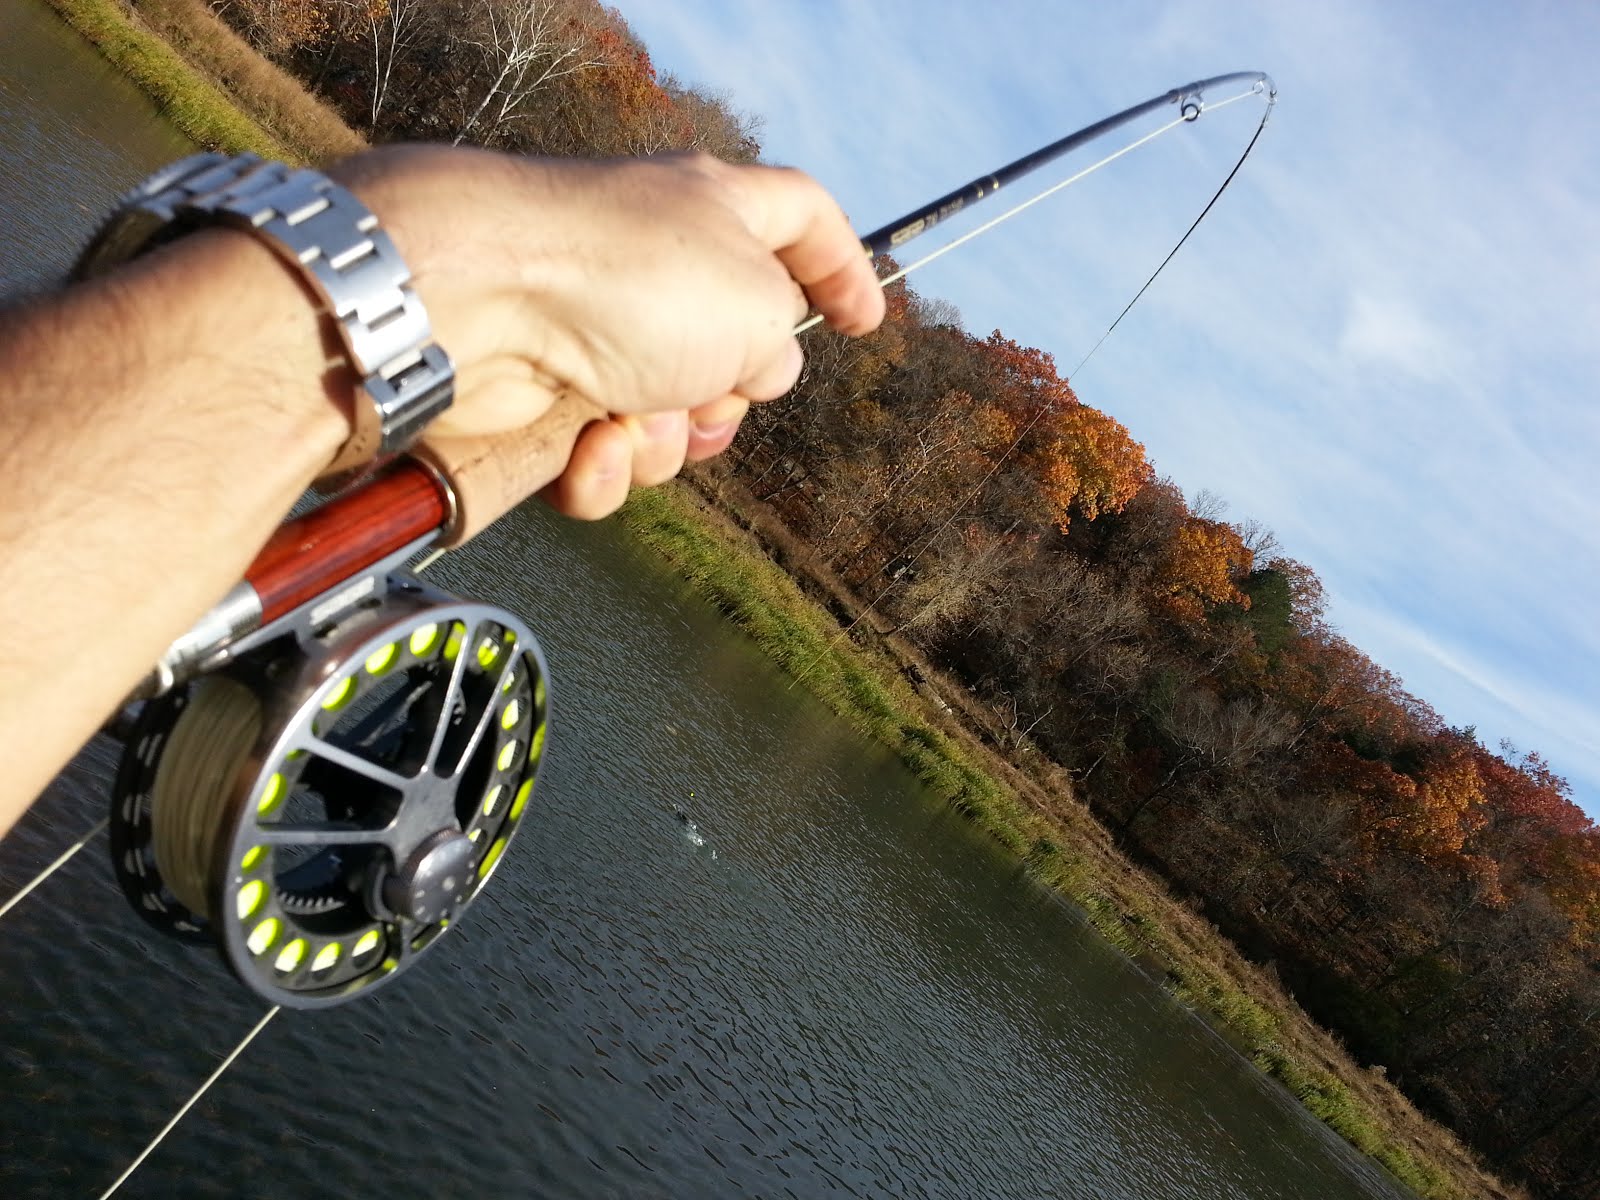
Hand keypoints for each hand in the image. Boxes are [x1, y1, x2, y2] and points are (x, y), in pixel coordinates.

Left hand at [332, 147, 885, 519]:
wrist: (480, 303)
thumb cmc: (627, 280)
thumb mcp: (757, 308)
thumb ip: (778, 346)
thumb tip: (754, 373)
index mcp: (714, 210)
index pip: (801, 217)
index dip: (843, 267)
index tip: (864, 323)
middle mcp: (652, 266)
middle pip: (730, 353)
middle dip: (727, 400)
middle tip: (708, 393)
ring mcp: (592, 332)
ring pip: (667, 423)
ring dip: (665, 442)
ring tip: (633, 416)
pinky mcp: (538, 397)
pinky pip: (601, 460)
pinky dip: (602, 467)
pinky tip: (586, 446)